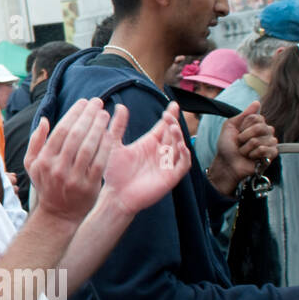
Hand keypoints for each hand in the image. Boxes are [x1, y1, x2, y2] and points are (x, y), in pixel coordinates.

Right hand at [25, 97, 125, 224]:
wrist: (58, 215)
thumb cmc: (46, 185)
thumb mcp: (32, 165)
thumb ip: (35, 142)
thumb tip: (45, 120)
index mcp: (44, 160)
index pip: (61, 131)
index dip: (74, 114)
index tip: (83, 102)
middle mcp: (58, 168)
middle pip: (76, 136)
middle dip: (88, 115)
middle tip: (97, 102)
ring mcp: (74, 178)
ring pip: (89, 147)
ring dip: (98, 127)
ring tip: (104, 114)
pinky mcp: (89, 186)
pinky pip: (99, 162)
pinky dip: (105, 147)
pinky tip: (110, 134)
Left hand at [102, 101, 190, 215]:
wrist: (115, 195)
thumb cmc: (114, 172)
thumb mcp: (114, 145)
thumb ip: (117, 126)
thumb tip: (120, 106)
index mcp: (149, 144)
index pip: (163, 126)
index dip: (170, 115)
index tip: (173, 103)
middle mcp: (160, 152)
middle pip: (173, 134)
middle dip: (173, 123)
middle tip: (169, 114)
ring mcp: (166, 164)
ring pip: (180, 147)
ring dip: (179, 137)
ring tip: (172, 127)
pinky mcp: (170, 177)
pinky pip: (183, 164)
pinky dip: (184, 155)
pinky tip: (179, 146)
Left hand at [209, 101, 278, 195]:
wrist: (226, 163)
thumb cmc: (227, 145)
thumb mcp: (230, 126)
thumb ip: (244, 114)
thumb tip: (257, 102)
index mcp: (257, 124)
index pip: (257, 117)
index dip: (244, 126)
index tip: (238, 132)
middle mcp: (266, 132)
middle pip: (261, 127)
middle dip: (244, 136)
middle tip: (240, 143)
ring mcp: (270, 143)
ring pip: (260, 140)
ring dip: (246, 148)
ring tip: (244, 151)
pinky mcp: (272, 155)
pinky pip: (265, 150)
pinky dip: (253, 154)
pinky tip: (251, 157)